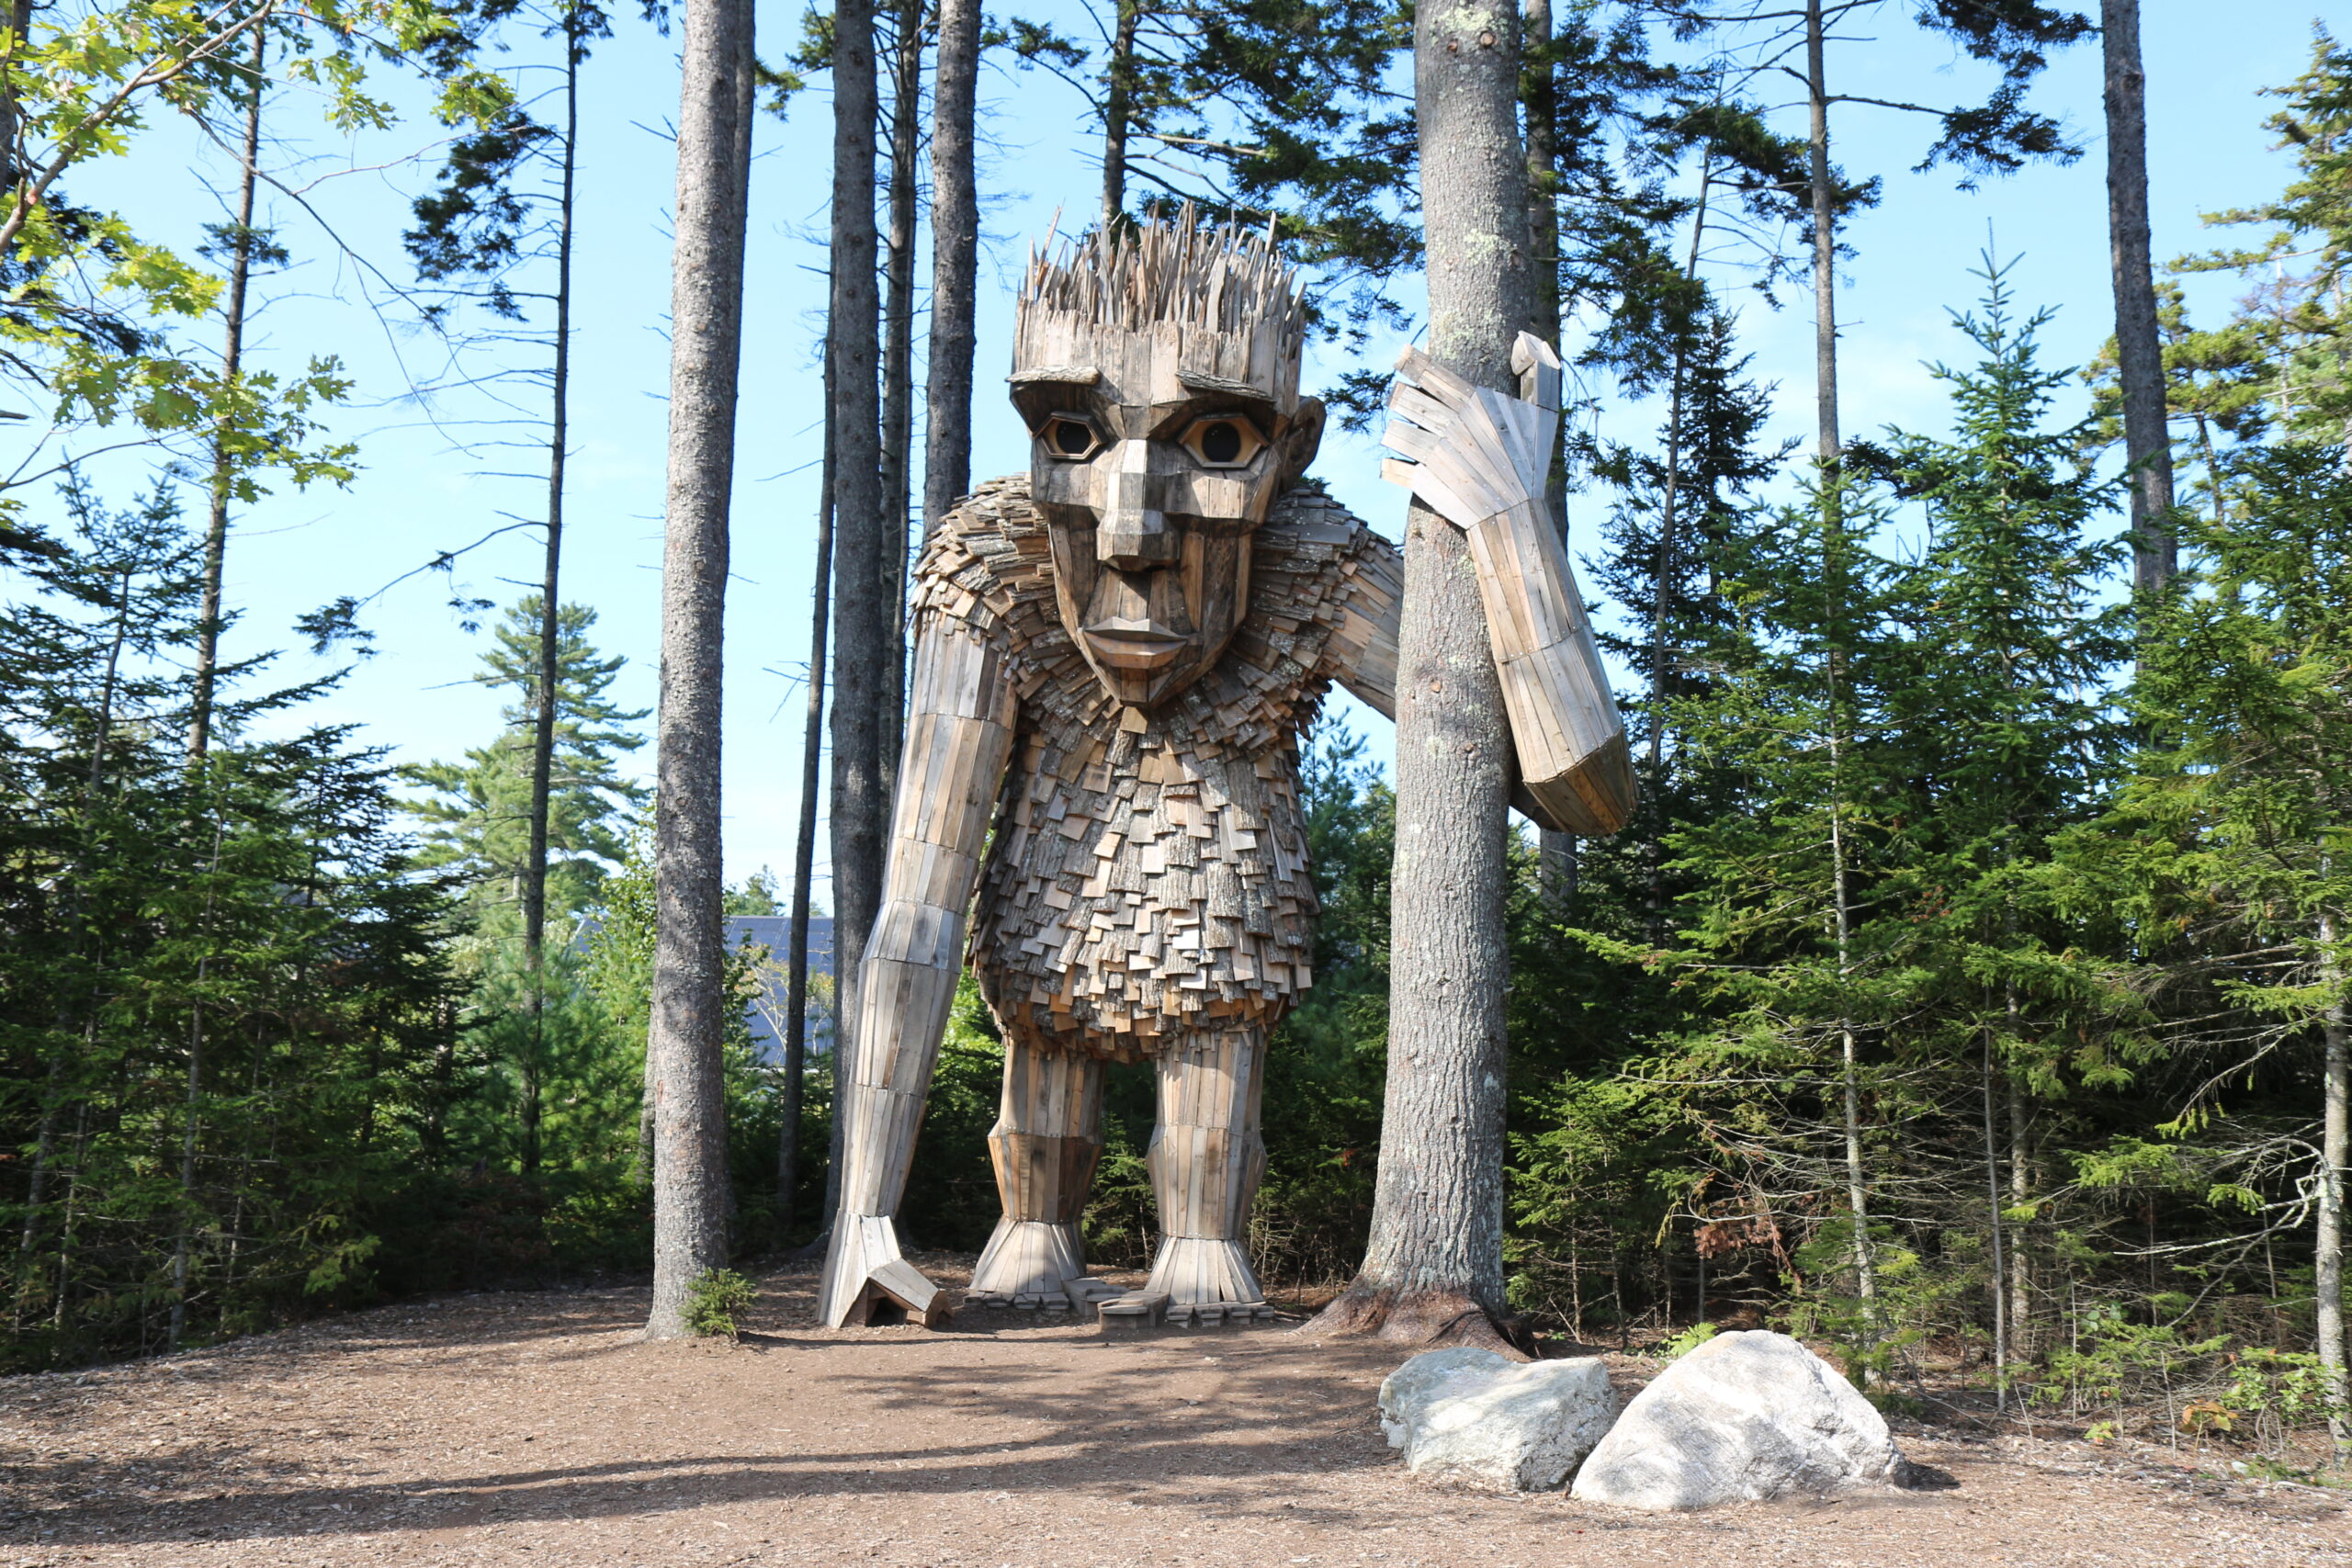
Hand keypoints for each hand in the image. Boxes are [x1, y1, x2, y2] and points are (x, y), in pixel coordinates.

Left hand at [1378, 331, 1562, 528]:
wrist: (1516, 514)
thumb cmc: (1530, 462)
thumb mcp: (1545, 411)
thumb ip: (1539, 369)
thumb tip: (1525, 338)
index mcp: (1471, 402)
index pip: (1427, 370)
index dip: (1408, 360)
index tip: (1402, 356)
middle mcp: (1448, 424)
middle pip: (1402, 398)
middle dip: (1401, 396)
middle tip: (1409, 402)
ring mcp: (1433, 453)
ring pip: (1392, 430)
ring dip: (1396, 430)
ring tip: (1405, 433)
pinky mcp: (1423, 481)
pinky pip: (1390, 466)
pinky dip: (1390, 465)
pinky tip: (1398, 463)